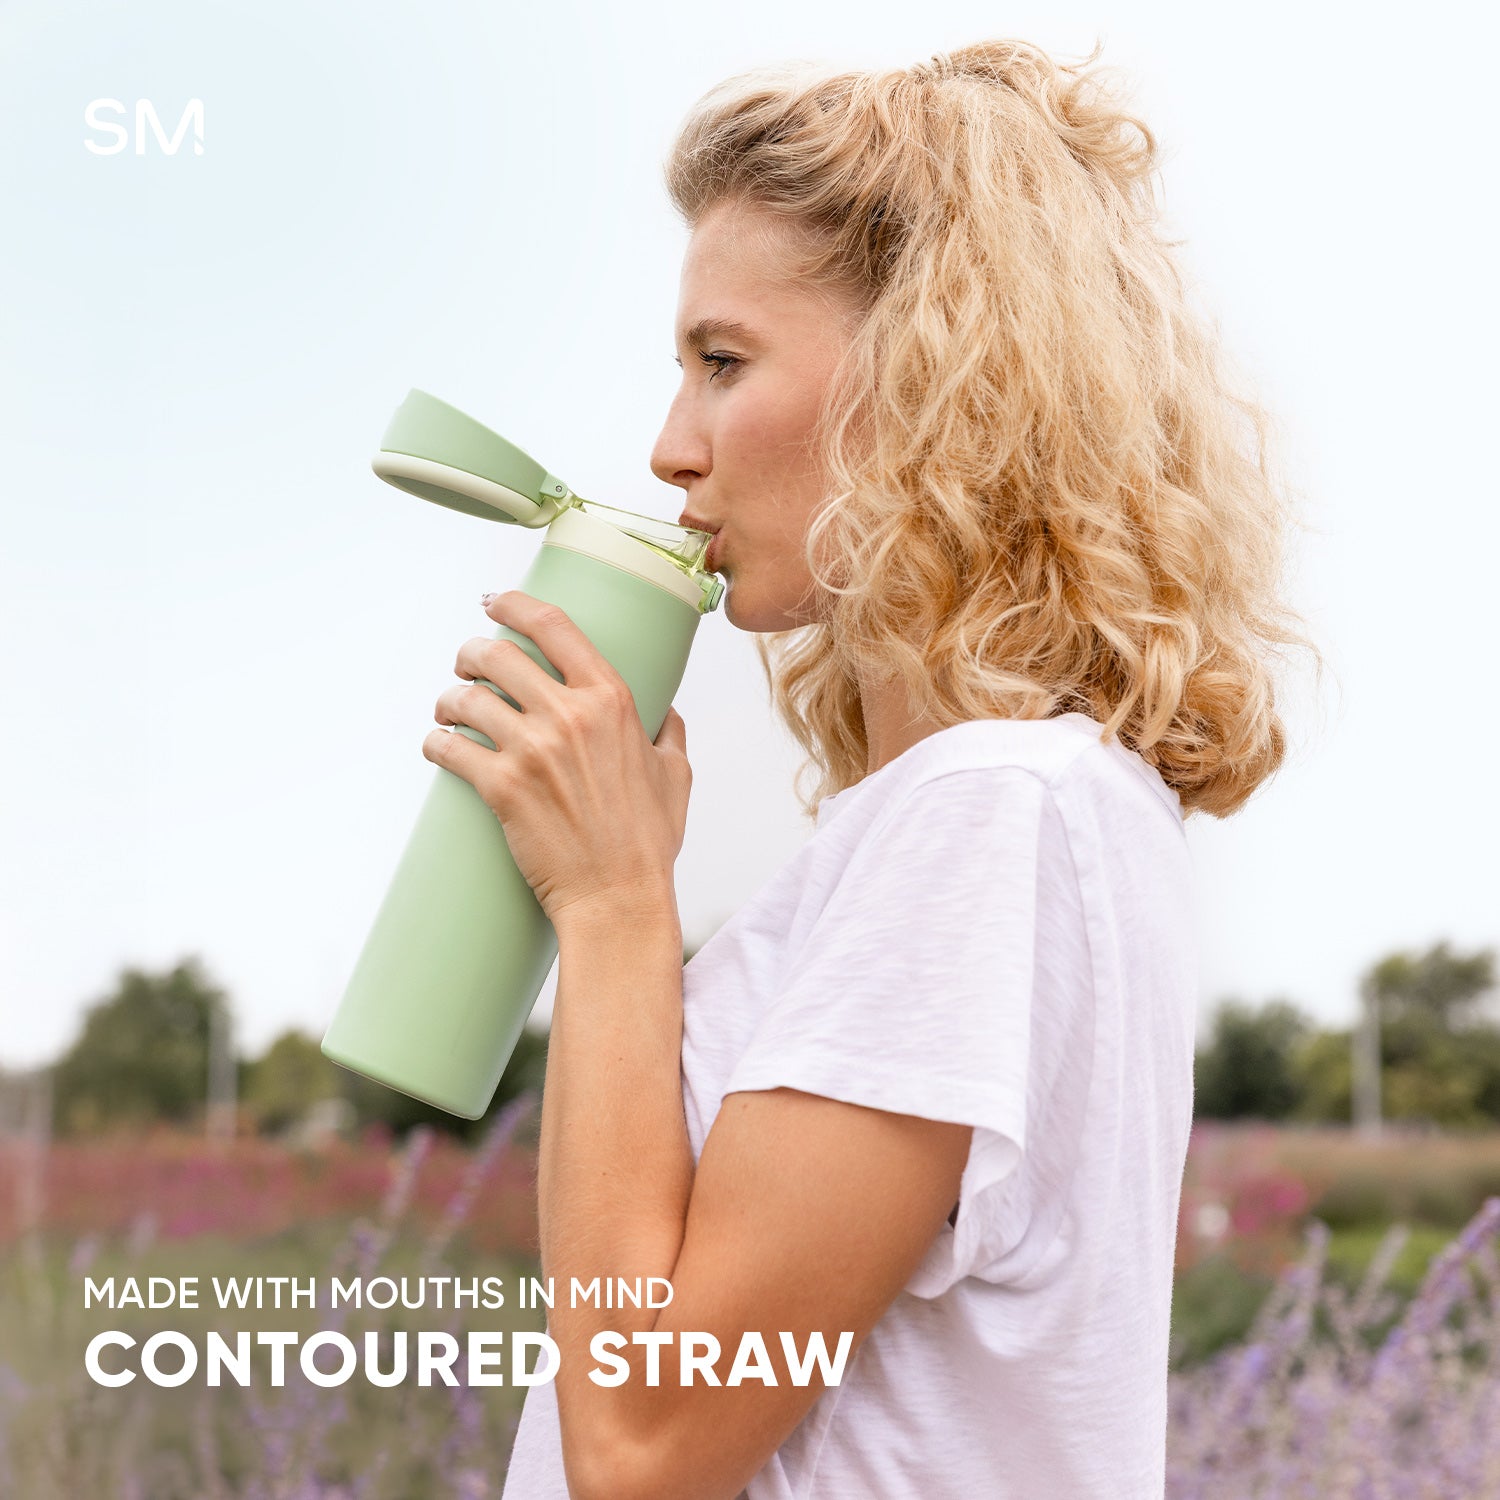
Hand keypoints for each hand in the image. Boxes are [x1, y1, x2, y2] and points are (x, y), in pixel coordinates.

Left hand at [422, 590, 689, 930]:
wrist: (618, 898)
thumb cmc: (648, 841)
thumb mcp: (675, 774)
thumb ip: (668, 734)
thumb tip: (665, 713)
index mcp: (612, 700)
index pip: (553, 626)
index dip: (514, 605)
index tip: (495, 603)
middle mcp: (570, 716)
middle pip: (496, 654)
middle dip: (471, 654)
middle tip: (467, 667)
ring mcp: (532, 750)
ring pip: (465, 697)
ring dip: (449, 700)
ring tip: (450, 711)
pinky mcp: (501, 788)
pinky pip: (448, 747)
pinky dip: (436, 743)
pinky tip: (438, 747)